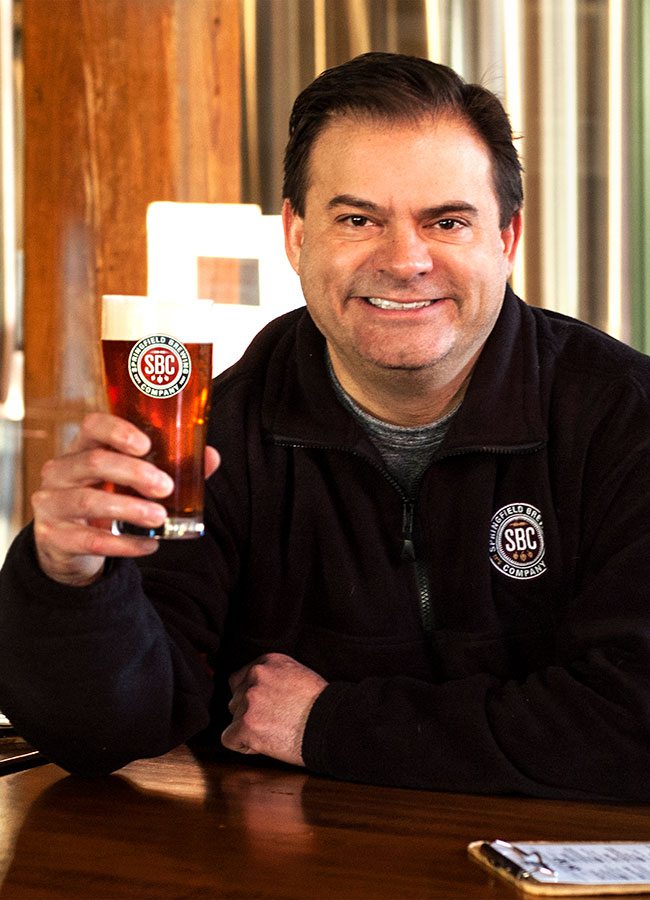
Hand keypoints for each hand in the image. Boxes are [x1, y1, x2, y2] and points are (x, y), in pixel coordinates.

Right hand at [31, 412, 219, 586]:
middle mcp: (61, 471)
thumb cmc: (107, 498)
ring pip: (89, 501)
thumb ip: (169, 466)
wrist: (69, 544)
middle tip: (166, 487)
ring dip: (129, 509)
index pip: (92, 425)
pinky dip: (124, 544)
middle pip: (94, 461)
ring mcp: (52, 504)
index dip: (118, 431)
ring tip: (159, 517)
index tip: (147, 444)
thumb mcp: (130, 480)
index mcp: (82, 448)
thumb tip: (211, 456)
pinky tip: (149, 546)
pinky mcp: (55, 536)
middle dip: (134, 473)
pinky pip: (91, 540)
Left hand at [221, 653, 327, 765]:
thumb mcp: (297, 676)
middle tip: (275, 722)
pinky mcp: (246, 724)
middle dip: (249, 713)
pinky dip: (243, 745)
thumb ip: (273, 677)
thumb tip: (257, 691)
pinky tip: (264, 744)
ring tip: (275, 732)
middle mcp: (255, 676)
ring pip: (234, 719)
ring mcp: (249, 700)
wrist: (330, 725)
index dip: (251, 698)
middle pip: (235, 700)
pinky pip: (229, 739)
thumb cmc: (320, 706)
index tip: (267, 708)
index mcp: (267, 662)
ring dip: (249, 729)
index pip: (240, 680)